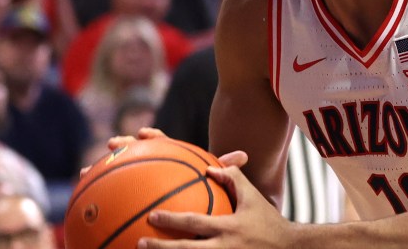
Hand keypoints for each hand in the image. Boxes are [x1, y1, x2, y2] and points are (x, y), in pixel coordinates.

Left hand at [140, 161, 289, 247]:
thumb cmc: (268, 222)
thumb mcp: (253, 198)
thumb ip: (233, 179)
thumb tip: (210, 166)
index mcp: (228, 227)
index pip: (195, 223)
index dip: (173, 220)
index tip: (153, 216)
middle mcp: (223, 248)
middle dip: (161, 247)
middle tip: (139, 242)